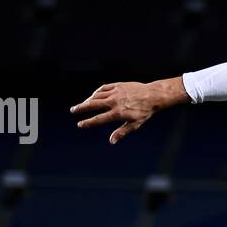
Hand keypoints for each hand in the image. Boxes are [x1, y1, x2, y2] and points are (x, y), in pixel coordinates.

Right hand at [70, 78, 188, 143]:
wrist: (153, 95)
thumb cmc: (144, 112)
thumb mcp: (134, 124)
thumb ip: (121, 132)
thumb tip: (111, 141)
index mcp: (117, 113)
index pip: (98, 119)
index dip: (87, 122)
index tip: (80, 124)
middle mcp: (114, 102)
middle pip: (93, 105)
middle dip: (81, 108)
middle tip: (73, 110)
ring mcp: (115, 92)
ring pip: (97, 96)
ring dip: (88, 100)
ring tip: (83, 105)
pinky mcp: (117, 85)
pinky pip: (103, 88)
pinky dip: (97, 92)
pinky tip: (94, 96)